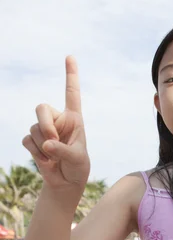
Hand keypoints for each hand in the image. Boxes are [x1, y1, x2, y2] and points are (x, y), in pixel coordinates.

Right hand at [22, 56, 89, 188]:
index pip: (71, 93)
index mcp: (74, 119)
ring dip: (43, 146)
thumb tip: (46, 143)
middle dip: (45, 124)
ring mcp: (44, 130)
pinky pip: (27, 141)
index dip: (71, 75)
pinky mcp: (34, 141)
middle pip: (41, 108)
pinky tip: (46, 161)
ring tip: (54, 158)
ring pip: (34, 128)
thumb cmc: (77, 167)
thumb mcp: (77, 159)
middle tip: (52, 141)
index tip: (70, 56)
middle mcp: (58, 120)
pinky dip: (36, 153)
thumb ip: (64, 150)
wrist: (66, 183)